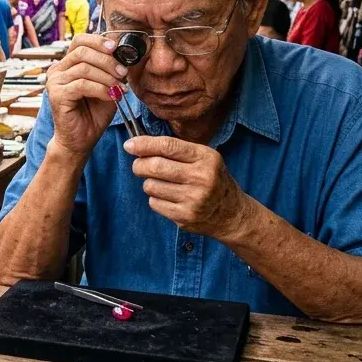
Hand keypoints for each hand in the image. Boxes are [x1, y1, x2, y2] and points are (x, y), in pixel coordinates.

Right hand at [44, 34, 123, 156]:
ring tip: (119, 88)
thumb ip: (111, 69)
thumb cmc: (93, 114)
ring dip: (107, 77)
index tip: (116, 48)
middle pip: (82, 51)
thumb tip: (124, 54)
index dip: (98, 41)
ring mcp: (54, 82)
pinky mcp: (57, 95)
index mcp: (67, 64)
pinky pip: (82, 84)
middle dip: (107, 60)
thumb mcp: (107, 85)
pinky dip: (101, 89)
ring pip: (84, 68)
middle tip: (123, 72)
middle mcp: (57, 71)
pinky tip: (111, 96)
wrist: (81, 140)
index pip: (80, 41)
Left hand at [124, 135, 258, 241]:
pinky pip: (154, 203)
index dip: (144, 144)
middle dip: (139, 165)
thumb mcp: (204, 159)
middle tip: (139, 166)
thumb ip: (176, 151)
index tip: (129, 145)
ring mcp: (194, 199)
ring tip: (162, 184)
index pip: (168, 146)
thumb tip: (138, 146)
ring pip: (151, 186)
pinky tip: (169, 198)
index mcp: (206, 158)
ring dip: (149, 183)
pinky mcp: (185, 217)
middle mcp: (202, 178)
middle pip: (155, 166)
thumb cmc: (212, 180)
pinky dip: (155, 199)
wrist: (231, 214)